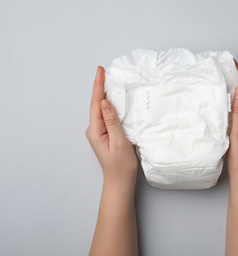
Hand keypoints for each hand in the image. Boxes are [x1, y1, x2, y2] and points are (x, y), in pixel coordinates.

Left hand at [86, 66, 137, 181]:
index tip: (100, 70)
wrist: (120, 181)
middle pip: (97, 104)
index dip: (98, 85)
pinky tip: (114, 101)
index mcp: (95, 130)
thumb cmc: (121, 165)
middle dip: (101, 86)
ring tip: (110, 81)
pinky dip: (110, 106)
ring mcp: (99, 132)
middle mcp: (95, 129)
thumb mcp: (119, 141)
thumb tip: (105, 102)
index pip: (96, 103)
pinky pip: (107, 116)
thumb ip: (112, 121)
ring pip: (102, 109)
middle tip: (105, 71)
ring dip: (105, 95)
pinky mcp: (106, 134)